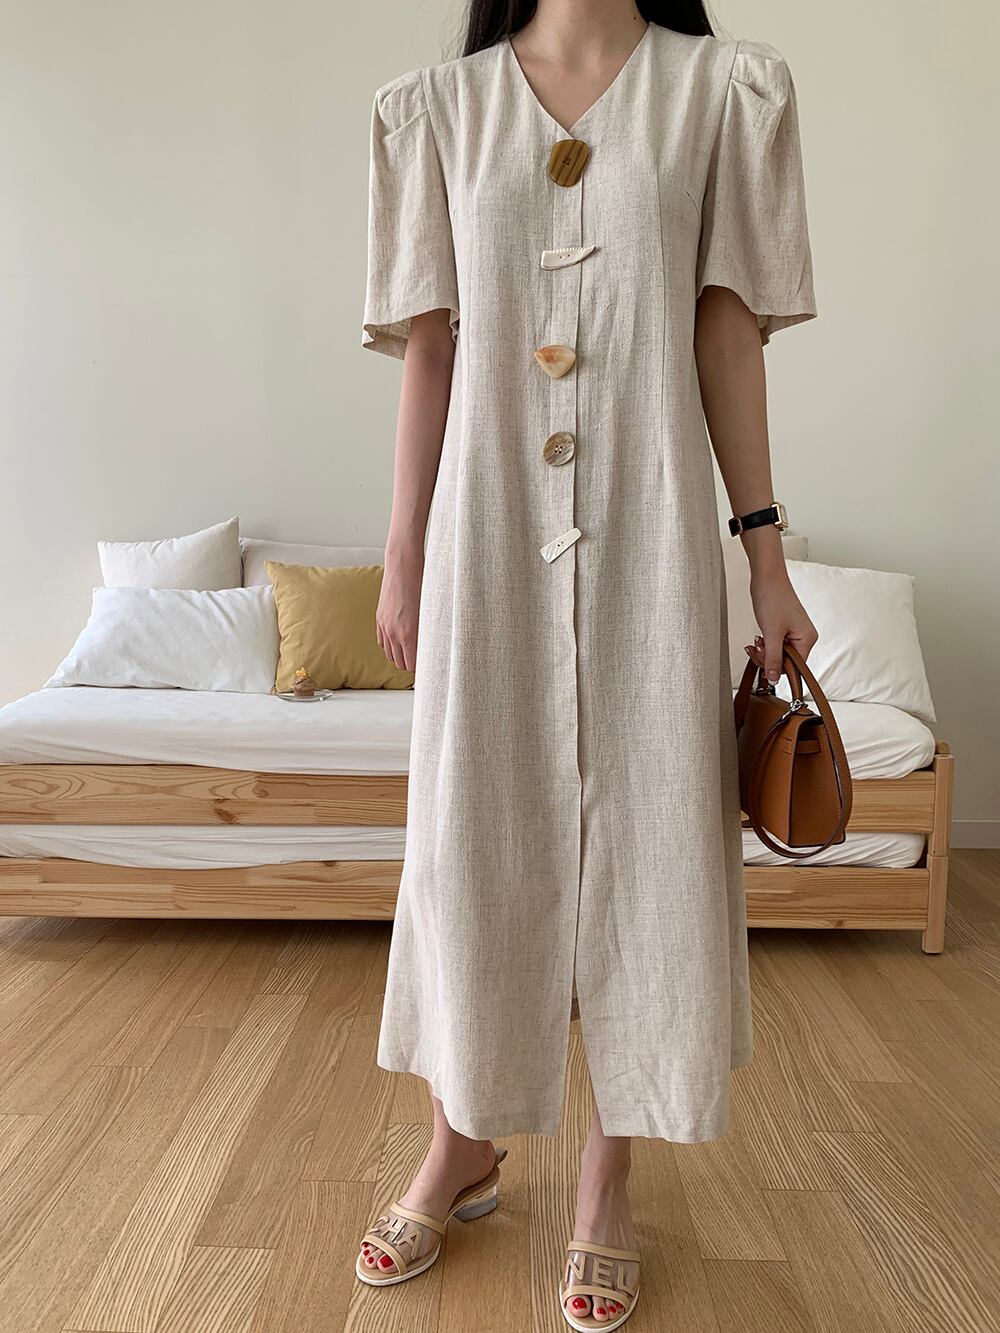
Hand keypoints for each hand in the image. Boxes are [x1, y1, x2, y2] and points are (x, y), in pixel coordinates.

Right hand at [376, 547, 422, 672]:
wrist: (404, 566)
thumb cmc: (423, 585)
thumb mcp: (430, 612)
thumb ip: (429, 633)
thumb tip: (432, 649)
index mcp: (409, 633)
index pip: (413, 665)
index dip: (422, 670)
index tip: (430, 670)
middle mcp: (394, 633)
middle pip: (401, 664)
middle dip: (412, 665)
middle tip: (424, 663)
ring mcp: (385, 626)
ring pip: (391, 655)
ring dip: (401, 657)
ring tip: (413, 654)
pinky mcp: (380, 619)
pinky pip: (382, 643)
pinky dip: (391, 647)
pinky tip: (400, 644)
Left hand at [746, 571, 817, 682]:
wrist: (766, 577)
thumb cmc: (773, 598)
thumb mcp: (771, 633)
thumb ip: (773, 658)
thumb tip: (774, 678)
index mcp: (807, 639)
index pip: (795, 666)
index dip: (777, 667)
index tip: (763, 662)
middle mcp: (804, 636)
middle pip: (786, 661)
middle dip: (768, 658)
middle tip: (756, 649)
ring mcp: (794, 632)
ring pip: (778, 653)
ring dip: (764, 651)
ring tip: (755, 642)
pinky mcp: (784, 628)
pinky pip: (775, 644)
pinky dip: (765, 644)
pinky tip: (757, 639)